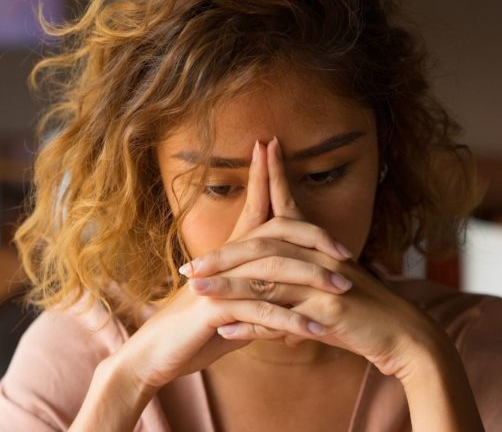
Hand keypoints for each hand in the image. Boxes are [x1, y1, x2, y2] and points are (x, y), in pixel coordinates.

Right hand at [114, 140, 326, 389]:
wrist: (154, 354)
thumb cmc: (194, 329)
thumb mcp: (231, 306)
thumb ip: (257, 293)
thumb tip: (286, 292)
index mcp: (228, 254)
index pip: (252, 207)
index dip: (264, 176)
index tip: (274, 146)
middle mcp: (223, 261)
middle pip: (273, 233)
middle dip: (312, 237)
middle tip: (347, 252)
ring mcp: (218, 283)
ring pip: (273, 271)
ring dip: (312, 281)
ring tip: (343, 290)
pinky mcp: (214, 310)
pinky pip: (262, 313)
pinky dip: (292, 323)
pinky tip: (317, 331)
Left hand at [180, 137, 445, 377]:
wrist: (405, 337)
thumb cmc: (364, 316)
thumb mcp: (327, 294)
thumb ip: (293, 290)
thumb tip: (255, 300)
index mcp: (320, 248)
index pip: (288, 208)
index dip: (270, 180)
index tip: (256, 150)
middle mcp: (319, 259)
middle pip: (262, 246)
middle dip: (222, 255)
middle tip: (187, 265)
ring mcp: (323, 283)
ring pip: (264, 280)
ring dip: (226, 287)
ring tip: (195, 292)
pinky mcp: (328, 311)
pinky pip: (280, 317)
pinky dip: (249, 324)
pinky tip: (224, 330)